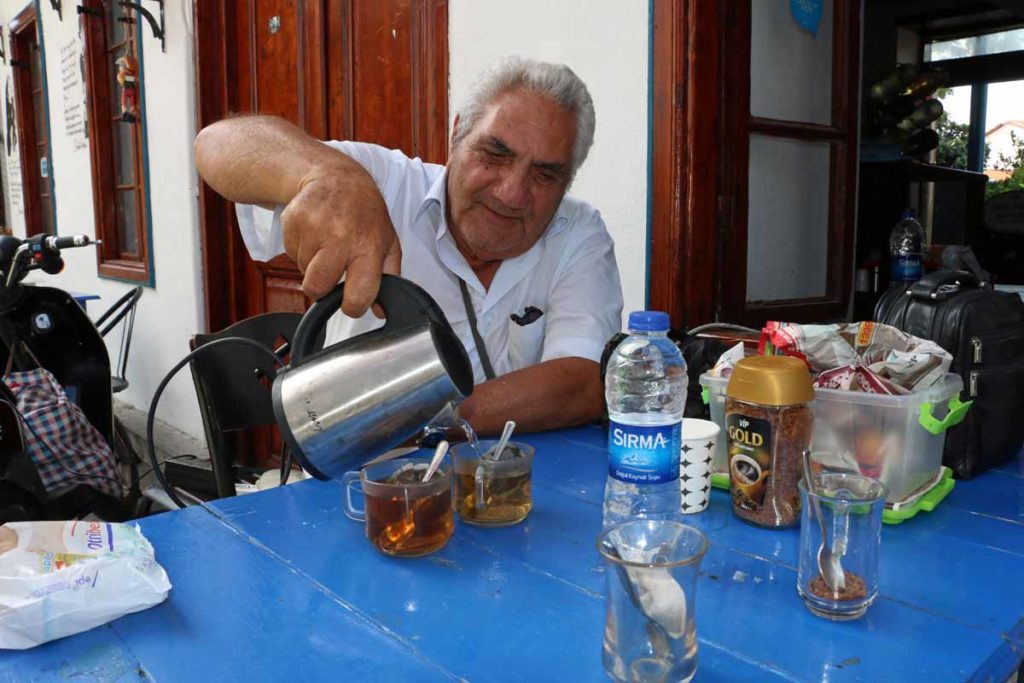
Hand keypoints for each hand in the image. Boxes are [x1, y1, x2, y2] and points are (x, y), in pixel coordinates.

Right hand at [281, 171, 401, 316]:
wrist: (336, 176)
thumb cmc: (365, 212)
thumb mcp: (388, 241)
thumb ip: (388, 277)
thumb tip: (379, 311)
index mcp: (368, 247)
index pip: (358, 294)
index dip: (353, 306)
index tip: (351, 302)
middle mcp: (340, 238)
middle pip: (317, 288)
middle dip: (321, 288)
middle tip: (331, 272)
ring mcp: (313, 229)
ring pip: (302, 271)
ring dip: (312, 265)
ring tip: (326, 242)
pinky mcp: (292, 222)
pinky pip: (291, 253)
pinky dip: (301, 249)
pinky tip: (314, 233)